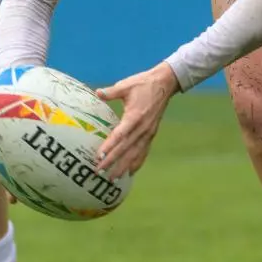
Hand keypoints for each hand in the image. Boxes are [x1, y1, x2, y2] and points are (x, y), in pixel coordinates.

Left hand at [94, 63, 179, 178]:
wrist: (165, 84)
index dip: (109, 147)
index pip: (120, 135)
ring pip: (135, 154)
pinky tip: (130, 173)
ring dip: (123, 167)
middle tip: (99, 171)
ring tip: (112, 178)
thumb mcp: (126, 85)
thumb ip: (111, 92)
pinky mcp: (151, 134)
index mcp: (134, 116)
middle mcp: (142, 128)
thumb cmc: (143, 83)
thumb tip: (97, 92)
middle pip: (125, 148)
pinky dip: (137, 163)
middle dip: (112, 161)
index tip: (99, 156)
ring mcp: (148, 133)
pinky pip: (144, 152)